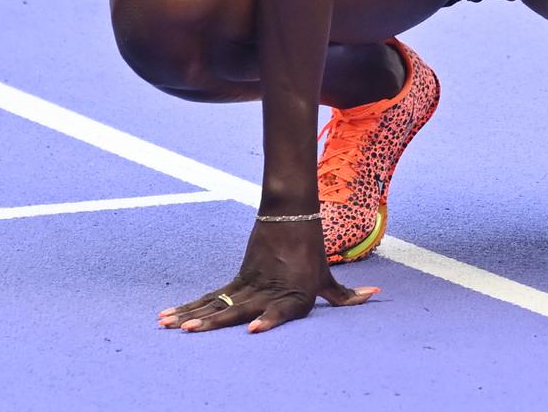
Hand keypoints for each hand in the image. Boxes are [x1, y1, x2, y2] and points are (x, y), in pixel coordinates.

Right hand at [158, 217, 377, 333]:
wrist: (291, 214)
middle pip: (238, 309)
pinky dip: (192, 307)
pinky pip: (213, 297)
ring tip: (173, 326)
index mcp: (294, 293)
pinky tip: (172, 317)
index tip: (252, 329)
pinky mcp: (239, 278)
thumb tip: (376, 295)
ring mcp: (249, 283)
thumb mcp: (327, 276)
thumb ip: (345, 295)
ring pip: (218, 303)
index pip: (280, 309)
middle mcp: (268, 290)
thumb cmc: (312, 251)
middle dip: (213, 322)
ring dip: (194, 315)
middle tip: (191, 332)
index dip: (267, 320)